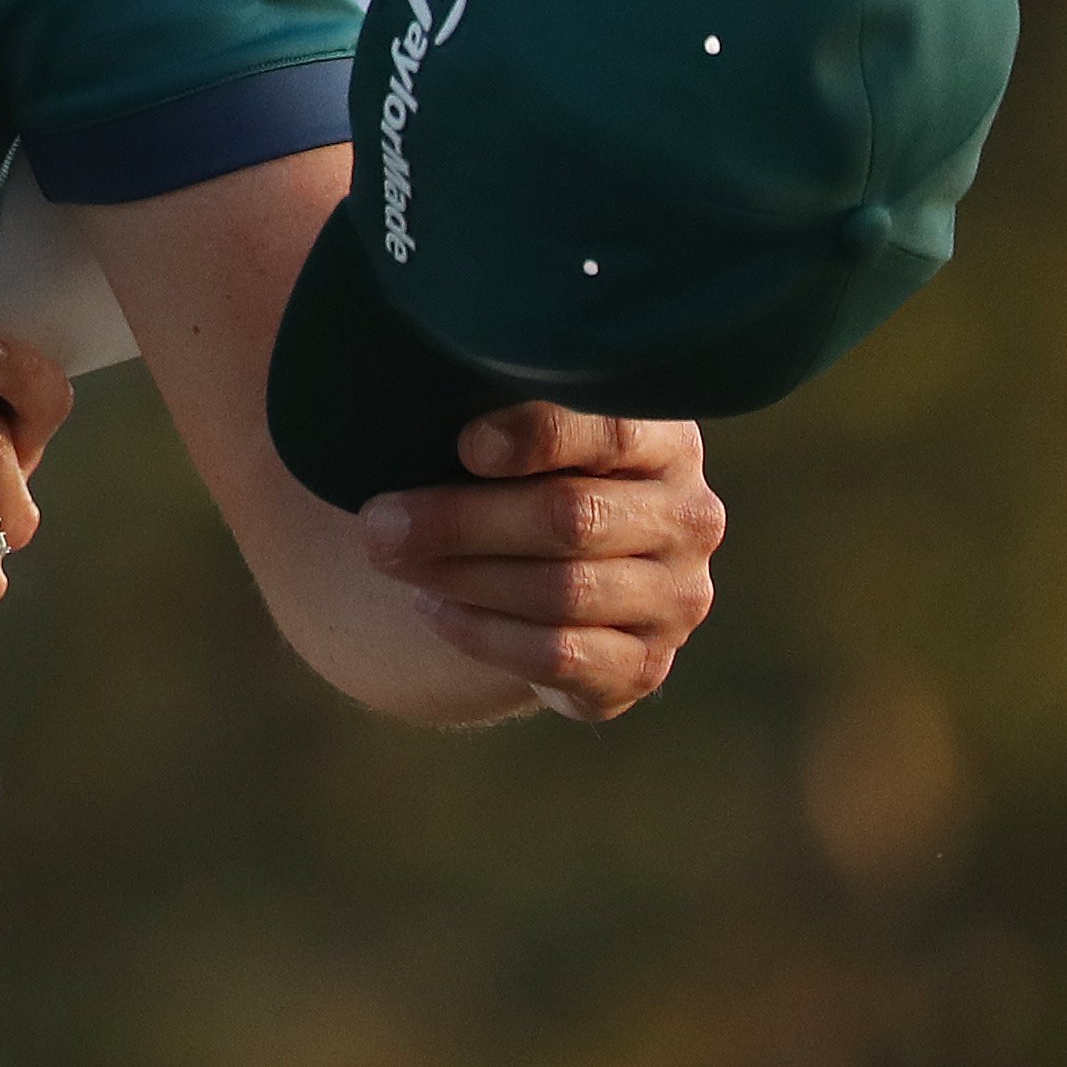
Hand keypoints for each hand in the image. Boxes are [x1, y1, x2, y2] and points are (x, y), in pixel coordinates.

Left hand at [353, 403, 726, 719]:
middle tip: (378, 523)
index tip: (463, 446)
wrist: (552, 585)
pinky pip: (559, 655)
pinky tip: (431, 609)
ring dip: (462, 577)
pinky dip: (483, 633)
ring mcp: (676, 597)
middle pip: (573, 517)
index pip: (611, 431)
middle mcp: (688, 516)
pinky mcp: (645, 665)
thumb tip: (396, 402)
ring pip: (562, 591)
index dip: (536, 438)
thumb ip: (479, 410)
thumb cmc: (515, 484)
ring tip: (392, 560)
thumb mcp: (510, 434)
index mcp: (663, 439)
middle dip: (461, 520)